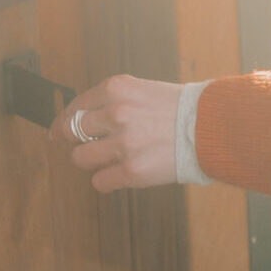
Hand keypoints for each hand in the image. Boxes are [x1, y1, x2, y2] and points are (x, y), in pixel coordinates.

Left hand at [48, 74, 179, 191]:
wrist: (211, 126)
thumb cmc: (180, 108)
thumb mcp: (143, 90)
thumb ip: (114, 101)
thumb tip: (83, 119)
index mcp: (117, 89)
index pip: (76, 105)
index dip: (64, 120)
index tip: (59, 129)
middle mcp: (116, 113)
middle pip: (72, 131)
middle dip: (73, 140)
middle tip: (81, 145)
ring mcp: (123, 143)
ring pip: (80, 158)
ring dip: (91, 160)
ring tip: (109, 158)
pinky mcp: (131, 171)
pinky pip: (99, 181)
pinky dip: (107, 180)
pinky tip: (120, 173)